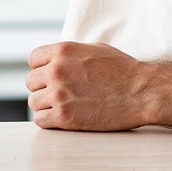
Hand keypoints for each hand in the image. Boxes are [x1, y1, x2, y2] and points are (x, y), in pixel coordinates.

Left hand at [26, 41, 153, 130]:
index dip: (42, 69)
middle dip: (43, 88)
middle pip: (31, 82)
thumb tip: (55, 60)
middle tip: (59, 94)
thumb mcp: (94, 50)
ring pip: (34, 102)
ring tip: (63, 107)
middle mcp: (57, 70)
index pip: (33, 59)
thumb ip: (70, 55)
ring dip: (46, 106)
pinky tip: (63, 118)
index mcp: (63, 50)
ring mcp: (59, 93)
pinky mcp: (64, 116)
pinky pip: (40, 120)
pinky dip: (49, 121)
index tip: (50, 77)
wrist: (141, 92)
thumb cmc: (123, 71)